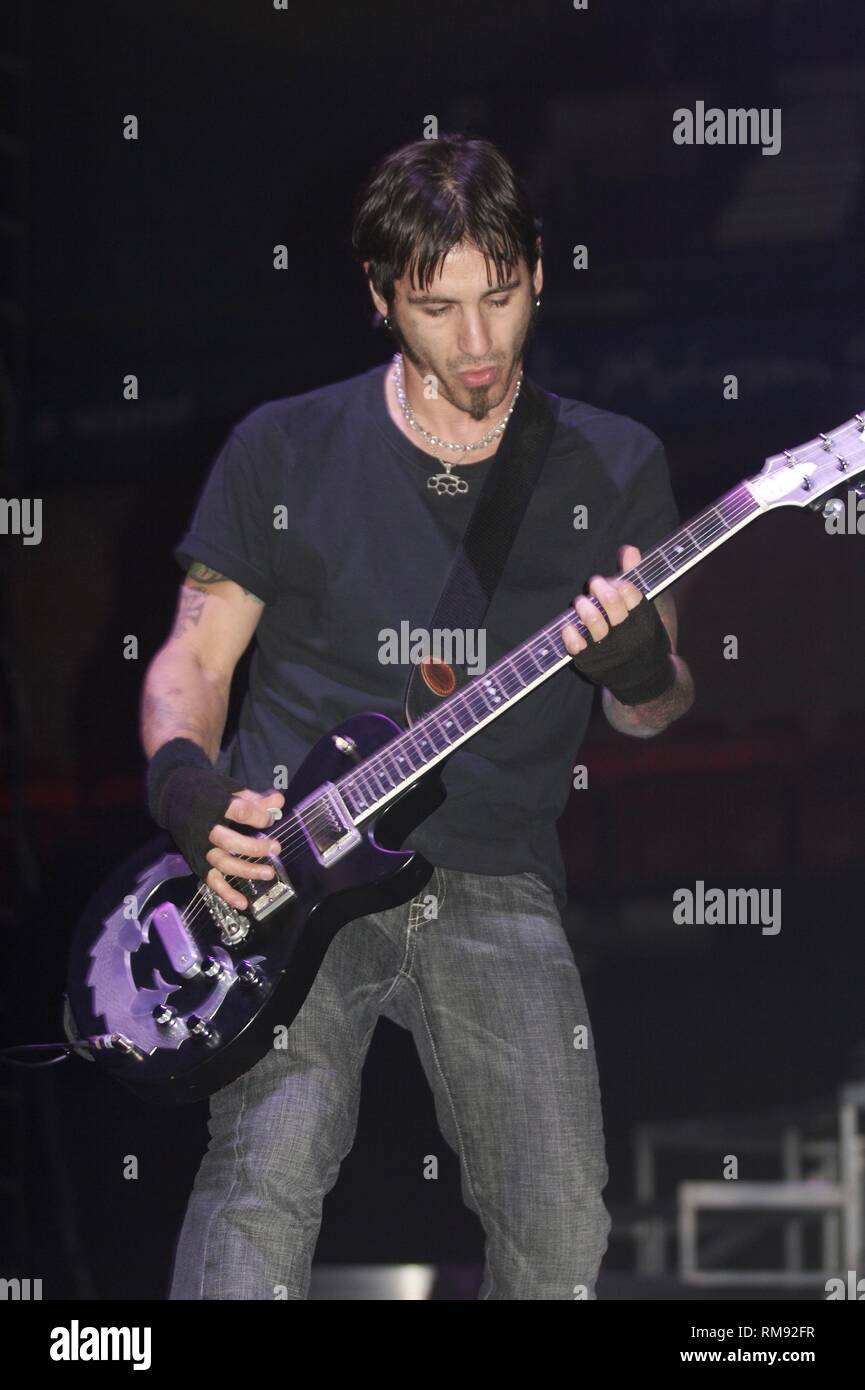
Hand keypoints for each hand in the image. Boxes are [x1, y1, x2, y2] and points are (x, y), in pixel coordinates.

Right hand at [204, 788, 285, 909]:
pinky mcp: (197, 863)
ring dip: (247, 870)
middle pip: (230, 841)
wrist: (171, 797)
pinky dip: (226, 894)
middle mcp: (205, 829)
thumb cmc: (205, 792)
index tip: (271, 819)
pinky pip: (212, 881)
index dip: (258, 816)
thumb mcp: (229, 788)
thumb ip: (255, 798)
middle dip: (254, 847)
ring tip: (268, 873)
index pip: (239, 811)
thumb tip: (280, 802)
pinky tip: (243, 903)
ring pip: (223, 863)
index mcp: (214, 806)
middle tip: (276, 847)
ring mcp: (200, 848)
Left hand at [561, 544, 643, 655]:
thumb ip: (637, 578)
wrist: (647, 683)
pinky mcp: (592, 664)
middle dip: (599, 586)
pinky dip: (568, 631)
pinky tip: (568, 624)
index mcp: (646, 622)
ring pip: (592, 621)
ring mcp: (610, 651)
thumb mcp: (649, 611)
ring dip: (583, 605)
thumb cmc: (646, 639)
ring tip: (582, 601)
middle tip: (594, 583)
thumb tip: (629, 549)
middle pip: (610, 602)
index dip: (618, 582)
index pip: (630, 592)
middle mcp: (629, 637)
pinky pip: (575, 645)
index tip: (613, 582)